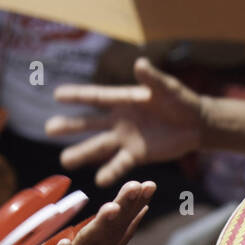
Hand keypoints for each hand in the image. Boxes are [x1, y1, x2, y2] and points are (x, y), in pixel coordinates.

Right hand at [46, 59, 203, 185]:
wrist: (196, 124)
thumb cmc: (181, 100)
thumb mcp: (167, 88)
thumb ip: (153, 79)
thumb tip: (140, 64)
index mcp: (124, 100)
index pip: (96, 97)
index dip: (78, 96)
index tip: (56, 95)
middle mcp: (120, 119)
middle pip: (90, 123)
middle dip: (70, 126)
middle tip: (48, 129)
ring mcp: (126, 138)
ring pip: (100, 146)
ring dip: (83, 154)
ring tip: (64, 161)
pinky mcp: (138, 154)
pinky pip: (121, 164)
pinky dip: (111, 171)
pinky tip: (99, 181)